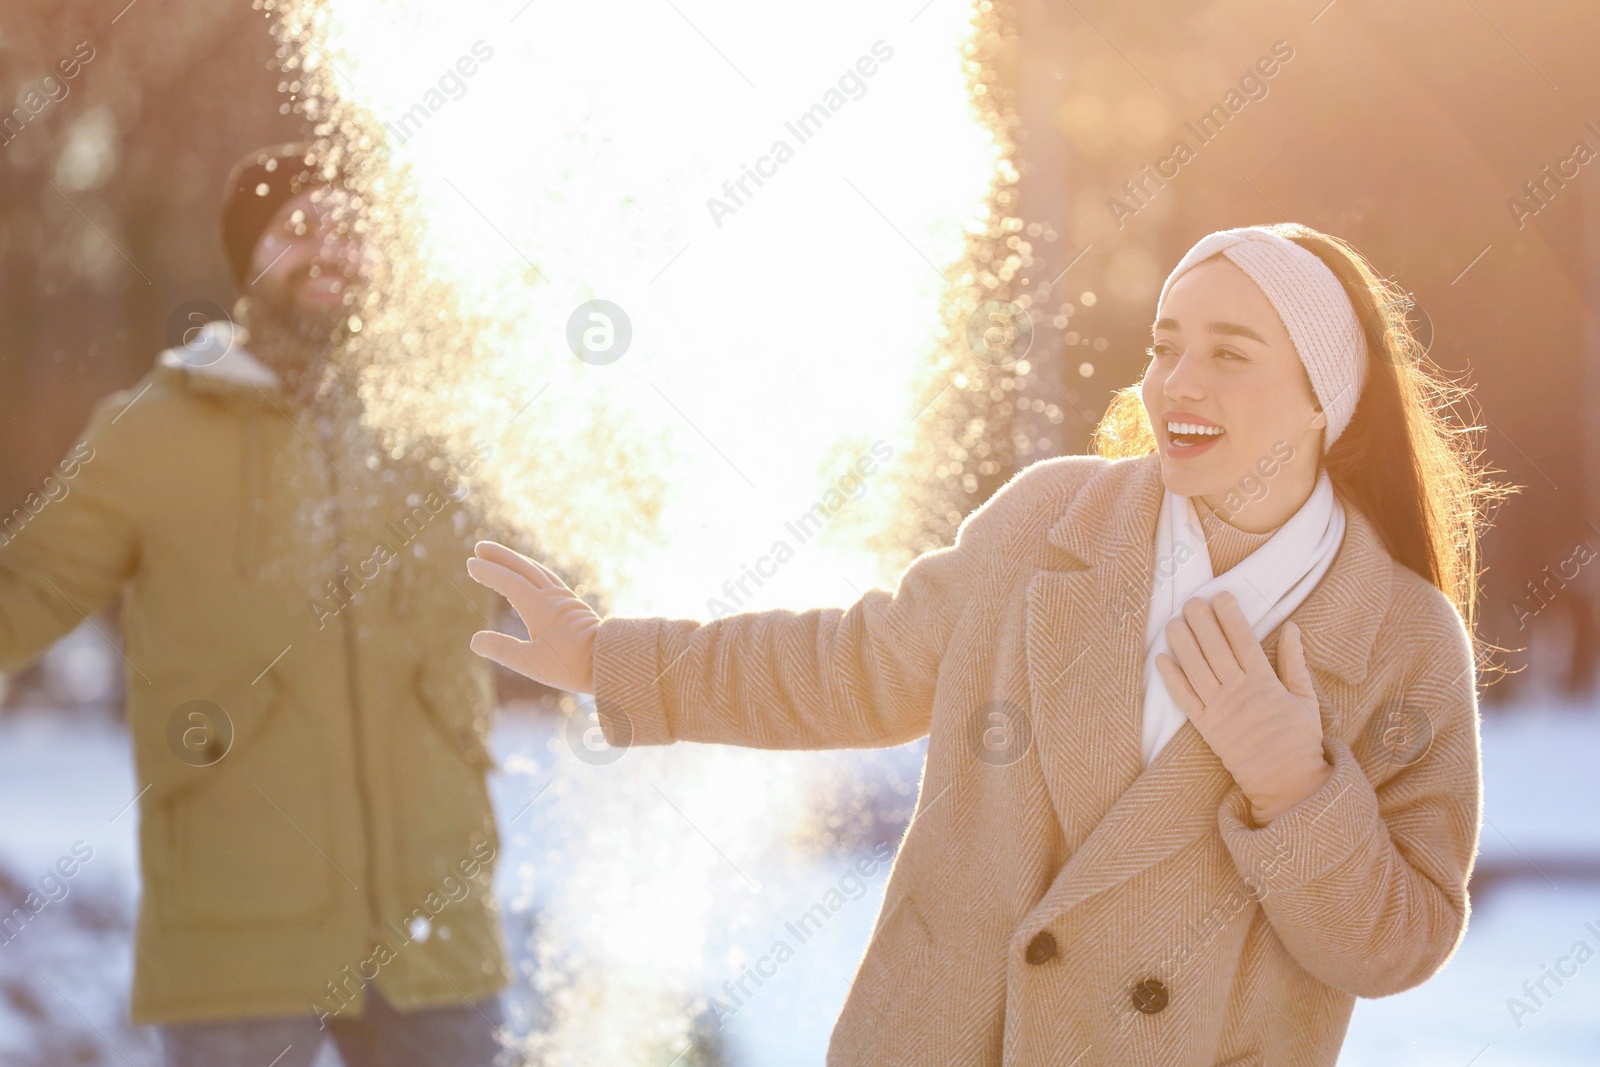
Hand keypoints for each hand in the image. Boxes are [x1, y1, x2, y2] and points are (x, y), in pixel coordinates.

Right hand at [466, 540, 598, 694]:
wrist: (610, 662)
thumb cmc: (572, 665)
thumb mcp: (532, 662)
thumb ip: (503, 650)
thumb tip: (474, 640)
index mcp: (541, 607)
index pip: (510, 582)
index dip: (490, 572)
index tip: (471, 563)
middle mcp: (554, 597)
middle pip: (524, 569)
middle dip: (501, 557)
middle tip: (479, 548)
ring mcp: (566, 599)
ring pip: (538, 571)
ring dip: (518, 562)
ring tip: (502, 557)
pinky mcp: (574, 606)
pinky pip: (549, 580)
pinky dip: (535, 571)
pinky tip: (532, 577)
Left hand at [1154, 592, 1331, 823]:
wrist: (1286, 781)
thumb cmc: (1299, 738)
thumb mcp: (1305, 697)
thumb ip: (1295, 661)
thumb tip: (1292, 626)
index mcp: (1264, 682)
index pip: (1244, 640)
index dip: (1231, 617)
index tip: (1222, 596)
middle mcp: (1239, 692)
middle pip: (1216, 650)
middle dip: (1202, 623)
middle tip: (1191, 601)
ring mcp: (1220, 710)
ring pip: (1196, 670)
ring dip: (1183, 644)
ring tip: (1173, 622)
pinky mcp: (1206, 728)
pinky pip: (1185, 700)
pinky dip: (1172, 679)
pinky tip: (1161, 659)